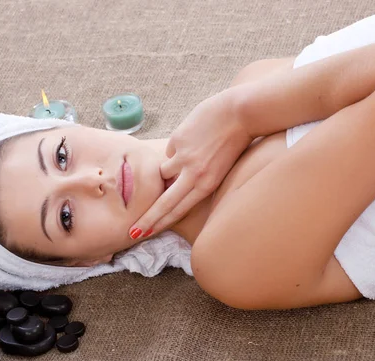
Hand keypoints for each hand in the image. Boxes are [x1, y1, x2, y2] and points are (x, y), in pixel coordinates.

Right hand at [129, 89, 252, 238]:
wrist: (241, 113)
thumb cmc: (235, 142)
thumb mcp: (220, 169)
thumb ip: (199, 179)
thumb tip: (174, 182)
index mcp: (207, 185)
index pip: (178, 209)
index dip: (160, 223)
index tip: (145, 233)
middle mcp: (194, 174)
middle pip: (165, 202)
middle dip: (148, 219)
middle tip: (133, 231)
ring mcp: (184, 157)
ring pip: (162, 172)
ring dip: (166, 172)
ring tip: (187, 160)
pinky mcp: (178, 139)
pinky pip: (171, 150)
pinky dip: (177, 149)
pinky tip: (193, 139)